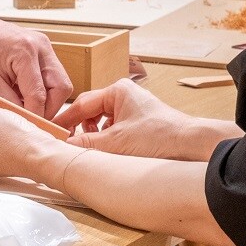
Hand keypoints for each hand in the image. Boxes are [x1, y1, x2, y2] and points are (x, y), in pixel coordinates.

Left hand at [0, 0, 71, 116]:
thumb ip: (7, 104)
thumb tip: (25, 124)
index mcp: (25, 50)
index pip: (40, 94)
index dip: (34, 117)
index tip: (27, 132)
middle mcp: (40, 45)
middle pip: (60, 87)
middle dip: (48, 109)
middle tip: (30, 123)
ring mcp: (43, 45)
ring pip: (58, 82)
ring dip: (45, 99)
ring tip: (24, 110)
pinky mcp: (40, 50)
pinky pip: (49, 75)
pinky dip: (40, 89)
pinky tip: (22, 97)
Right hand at [53, 78, 235, 160]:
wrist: (193, 147)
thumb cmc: (159, 137)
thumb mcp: (116, 142)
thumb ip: (87, 144)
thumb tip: (64, 146)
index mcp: (117, 91)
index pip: (82, 104)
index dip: (65, 119)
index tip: (52, 131)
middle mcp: (125, 96)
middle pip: (92, 112)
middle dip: (82, 130)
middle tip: (71, 146)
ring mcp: (135, 110)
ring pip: (105, 123)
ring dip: (97, 138)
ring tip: (93, 152)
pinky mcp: (143, 124)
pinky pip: (118, 130)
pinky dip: (111, 141)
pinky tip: (110, 154)